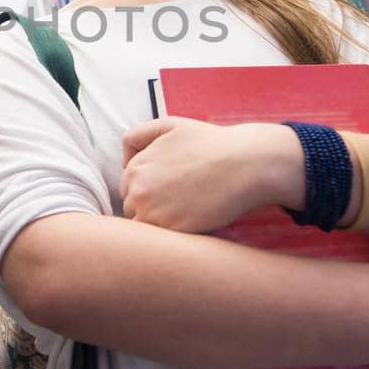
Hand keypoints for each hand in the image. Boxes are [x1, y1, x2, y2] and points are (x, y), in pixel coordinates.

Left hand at [119, 118, 304, 233]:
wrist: (245, 164)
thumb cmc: (210, 143)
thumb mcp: (170, 125)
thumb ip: (138, 136)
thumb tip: (123, 162)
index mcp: (135, 168)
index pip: (127, 189)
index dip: (147, 190)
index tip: (169, 188)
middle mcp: (138, 191)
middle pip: (132, 209)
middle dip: (149, 207)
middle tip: (179, 201)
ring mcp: (154, 213)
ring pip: (143, 228)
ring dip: (158, 223)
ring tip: (185, 213)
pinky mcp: (173, 232)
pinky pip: (160, 242)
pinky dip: (170, 237)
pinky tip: (190, 222)